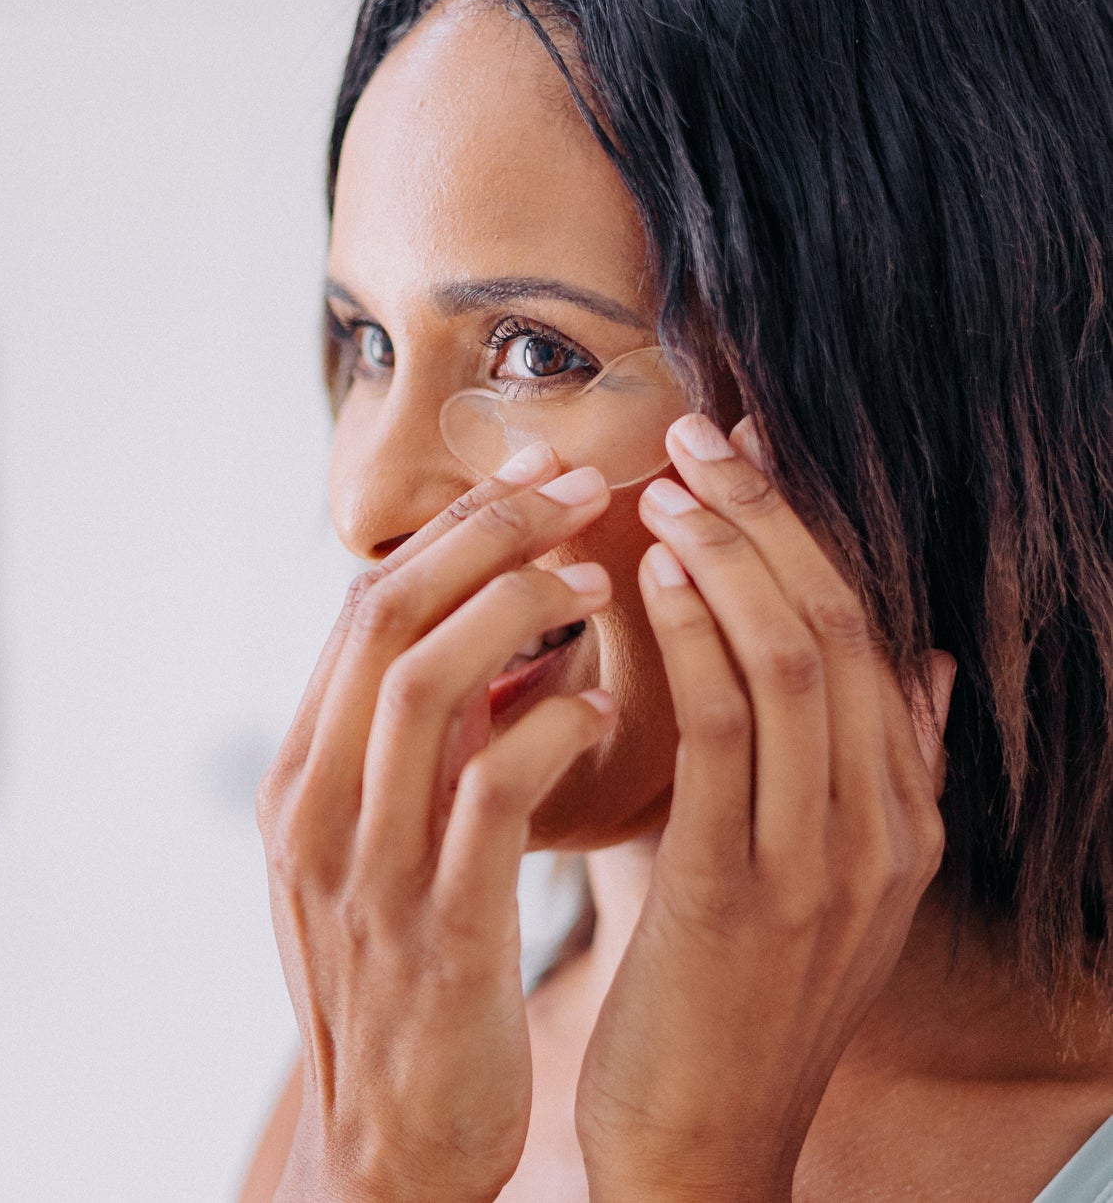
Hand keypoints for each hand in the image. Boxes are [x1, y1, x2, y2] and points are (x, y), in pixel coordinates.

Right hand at [258, 447, 617, 1201]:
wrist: (388, 1146)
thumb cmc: (407, 974)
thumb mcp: (380, 845)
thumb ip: (419, 749)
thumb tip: (510, 640)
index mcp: (300, 773)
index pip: (363, 607)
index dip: (452, 528)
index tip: (530, 475)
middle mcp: (313, 804)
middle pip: (382, 616)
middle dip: (484, 534)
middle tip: (573, 485)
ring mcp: (365, 865)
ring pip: (424, 684)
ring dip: (515, 610)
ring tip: (594, 581)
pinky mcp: (436, 928)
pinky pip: (491, 794)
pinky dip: (550, 727)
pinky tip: (604, 705)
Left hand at [575, 414, 954, 1200]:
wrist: (702, 1138)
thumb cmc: (729, 983)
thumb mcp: (824, 872)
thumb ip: (871, 768)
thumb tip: (916, 665)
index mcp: (899, 809)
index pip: (867, 626)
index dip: (805, 525)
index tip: (743, 446)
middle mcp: (883, 825)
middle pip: (841, 622)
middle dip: (770, 514)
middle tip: (698, 433)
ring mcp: (824, 861)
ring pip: (798, 661)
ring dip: (731, 556)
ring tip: (667, 484)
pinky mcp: (742, 895)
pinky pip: (727, 736)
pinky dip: (694, 640)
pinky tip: (648, 576)